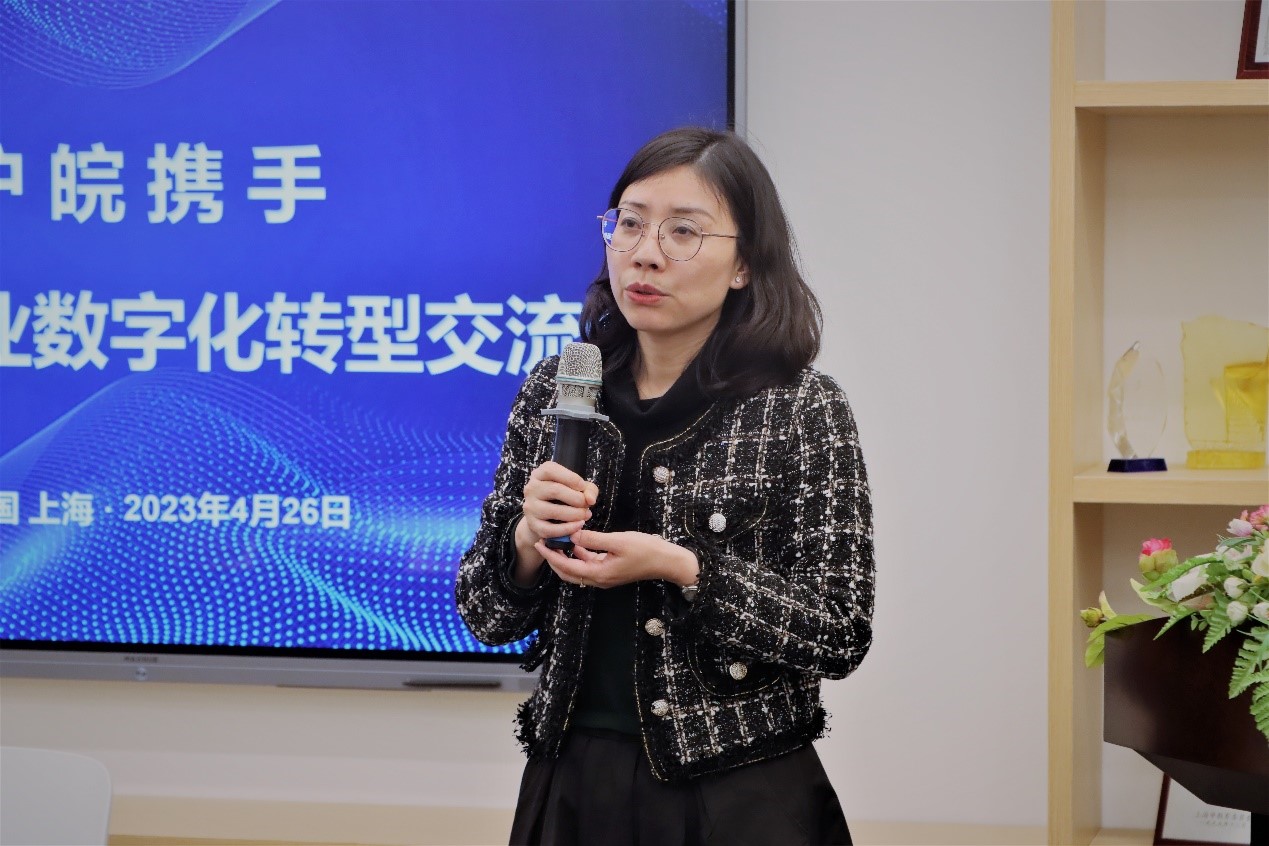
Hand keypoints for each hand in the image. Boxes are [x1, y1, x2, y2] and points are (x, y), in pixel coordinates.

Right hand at [512, 462, 597, 585]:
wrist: (546, 517)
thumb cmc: (568, 499)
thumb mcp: (578, 489)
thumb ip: (587, 489)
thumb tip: (590, 497)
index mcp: (541, 472)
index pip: (553, 470)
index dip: (572, 479)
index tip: (585, 490)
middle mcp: (530, 487)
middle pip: (554, 490)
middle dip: (576, 500)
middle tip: (587, 507)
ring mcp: (529, 508)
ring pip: (551, 511)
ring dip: (571, 516)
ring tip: (583, 519)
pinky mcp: (533, 527)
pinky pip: (549, 531)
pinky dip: (564, 531)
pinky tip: (577, 530)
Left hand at [535, 529, 698, 589]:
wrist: (666, 561)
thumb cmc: (645, 550)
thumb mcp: (618, 541)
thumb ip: (593, 539)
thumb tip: (573, 535)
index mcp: (599, 573)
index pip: (567, 567)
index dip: (551, 555)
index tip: (540, 543)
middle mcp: (599, 579)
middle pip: (568, 573)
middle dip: (554, 559)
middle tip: (544, 543)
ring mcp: (605, 577)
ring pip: (577, 570)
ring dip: (566, 558)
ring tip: (557, 541)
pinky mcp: (610, 572)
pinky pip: (588, 566)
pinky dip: (579, 556)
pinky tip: (577, 542)